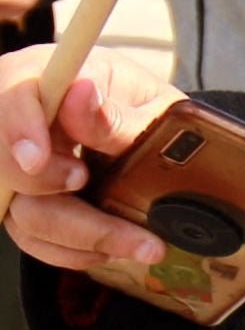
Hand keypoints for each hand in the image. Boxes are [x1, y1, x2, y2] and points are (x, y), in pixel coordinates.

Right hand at [0, 43, 180, 270]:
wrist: (145, 128)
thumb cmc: (140, 105)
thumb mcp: (145, 99)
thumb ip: (113, 110)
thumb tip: (80, 97)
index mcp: (45, 80)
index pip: (14, 98)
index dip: (19, 130)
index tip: (38, 160)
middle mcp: (18, 126)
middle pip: (7, 166)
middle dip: (54, 194)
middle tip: (109, 206)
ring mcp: (15, 170)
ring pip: (20, 211)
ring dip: (81, 235)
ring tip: (140, 242)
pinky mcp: (23, 204)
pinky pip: (32, 237)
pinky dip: (72, 249)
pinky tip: (111, 248)